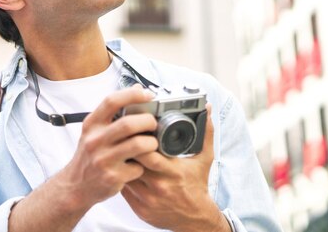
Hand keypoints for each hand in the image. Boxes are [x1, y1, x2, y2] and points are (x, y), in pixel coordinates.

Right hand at [9, 85, 159, 231]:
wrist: (75, 185)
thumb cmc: (89, 155)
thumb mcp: (94, 130)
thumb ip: (114, 111)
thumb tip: (137, 88)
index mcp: (92, 124)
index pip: (112, 101)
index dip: (133, 95)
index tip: (148, 95)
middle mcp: (95, 140)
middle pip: (128, 124)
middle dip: (148, 121)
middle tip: (153, 124)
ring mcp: (103, 160)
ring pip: (138, 145)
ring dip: (151, 143)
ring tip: (152, 144)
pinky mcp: (112, 177)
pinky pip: (138, 167)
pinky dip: (143, 166)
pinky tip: (139, 165)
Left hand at [121, 104, 230, 231]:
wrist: (195, 218)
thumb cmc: (198, 185)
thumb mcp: (205, 158)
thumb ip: (205, 132)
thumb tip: (207, 109)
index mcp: (174, 172)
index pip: (149, 154)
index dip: (139, 140)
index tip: (136, 130)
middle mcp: (159, 186)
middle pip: (134, 162)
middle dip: (127, 148)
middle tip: (124, 137)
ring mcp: (148, 199)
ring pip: (125, 175)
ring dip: (122, 162)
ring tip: (121, 151)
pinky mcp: (140, 208)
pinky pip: (124, 190)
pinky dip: (122, 177)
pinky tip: (123, 169)